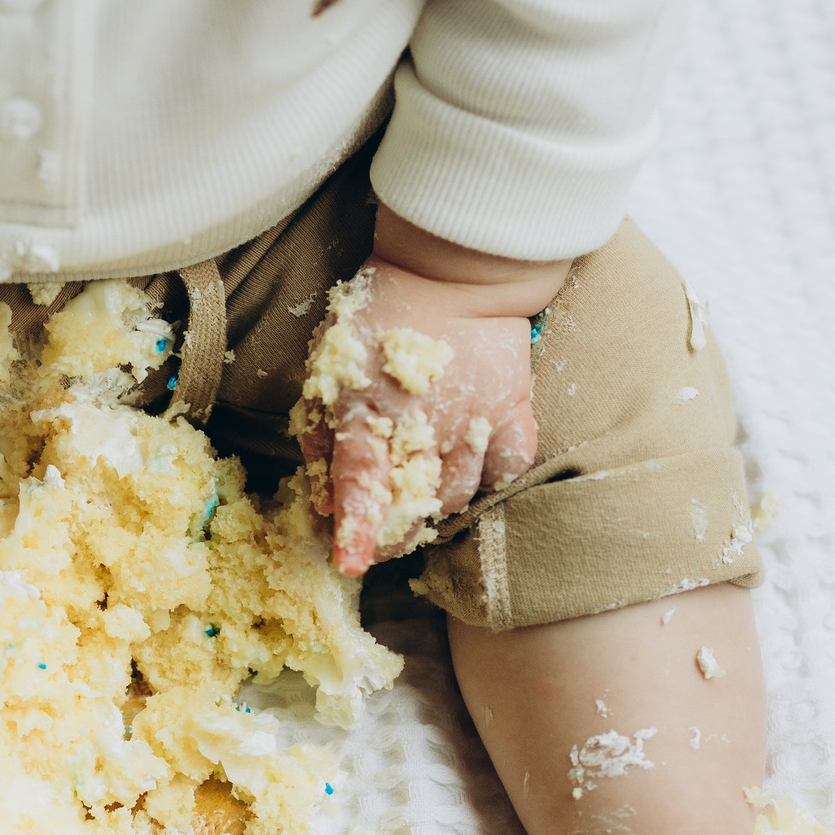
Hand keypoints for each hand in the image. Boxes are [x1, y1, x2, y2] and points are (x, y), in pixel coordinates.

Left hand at [293, 209, 569, 576]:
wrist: (451, 272)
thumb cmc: (377, 321)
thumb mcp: (328, 373)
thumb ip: (321, 439)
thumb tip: (326, 506)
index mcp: (368, 409)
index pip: (362, 480)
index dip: (357, 527)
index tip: (350, 562)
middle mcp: (423, 422)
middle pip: (411, 503)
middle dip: (391, 532)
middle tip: (380, 539)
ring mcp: (472, 419)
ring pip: (456, 495)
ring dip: (432, 511)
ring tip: (417, 506)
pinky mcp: (512, 411)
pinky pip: (506, 468)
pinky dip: (487, 483)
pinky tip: (468, 477)